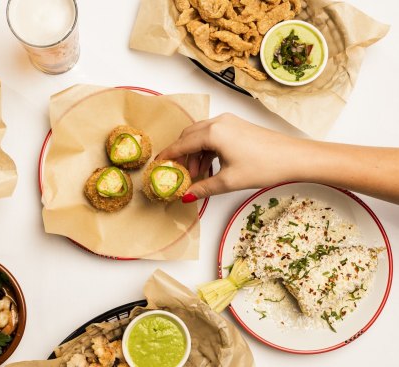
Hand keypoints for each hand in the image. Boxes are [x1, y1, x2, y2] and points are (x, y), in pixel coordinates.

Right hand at [157, 113, 303, 200]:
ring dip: (195, 155)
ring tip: (198, 176)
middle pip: (189, 136)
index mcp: (213, 132)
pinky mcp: (238, 126)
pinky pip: (214, 136)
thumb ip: (204, 188)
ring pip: (201, 136)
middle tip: (177, 173)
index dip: (168, 156)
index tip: (157, 164)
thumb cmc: (265, 166)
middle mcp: (219, 122)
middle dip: (181, 155)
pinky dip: (207, 151)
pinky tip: (212, 168)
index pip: (181, 144)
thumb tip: (188, 195)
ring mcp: (229, 122)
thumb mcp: (229, 181)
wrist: (295, 157)